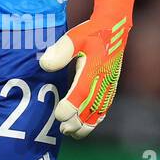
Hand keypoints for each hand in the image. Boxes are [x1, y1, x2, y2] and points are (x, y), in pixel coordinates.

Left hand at [38, 0, 136, 138]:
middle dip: (77, 120)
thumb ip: (61, 50)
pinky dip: (97, 118)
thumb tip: (45, 64)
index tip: (59, 114)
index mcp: (94, 67)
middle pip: (91, 106)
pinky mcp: (112, 85)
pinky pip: (105, 106)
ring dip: (87, 124)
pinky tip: (87, 126)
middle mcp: (104, 78)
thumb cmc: (91, 32)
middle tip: (64, 129)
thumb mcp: (74, 36)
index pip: (82, 90)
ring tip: (72, 133)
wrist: (115, 26)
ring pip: (100, 109)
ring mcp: (110, 83)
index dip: (72, 104)